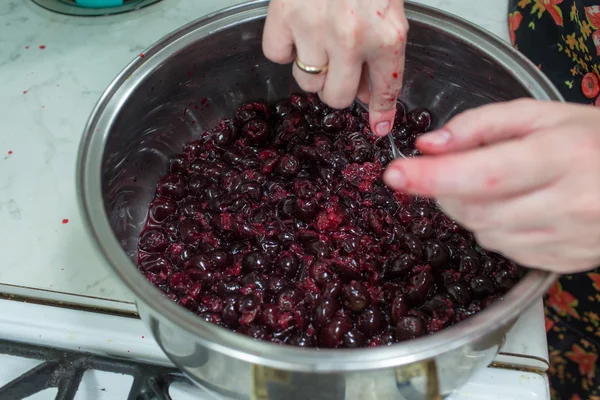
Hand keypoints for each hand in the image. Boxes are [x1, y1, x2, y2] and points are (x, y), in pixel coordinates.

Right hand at [262, 0, 407, 135]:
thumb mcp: (390, 11)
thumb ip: (381, 54)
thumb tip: (366, 97)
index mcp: (386, 34)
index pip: (385, 88)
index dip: (380, 112)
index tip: (379, 126)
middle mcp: (351, 37)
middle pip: (336, 98)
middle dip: (338, 86)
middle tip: (339, 65)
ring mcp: (314, 27)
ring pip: (306, 82)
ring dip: (312, 67)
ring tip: (319, 37)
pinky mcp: (283, 15)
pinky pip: (277, 55)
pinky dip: (285, 46)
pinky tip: (298, 27)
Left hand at [383, 99, 599, 272]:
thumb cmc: (590, 140)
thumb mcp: (540, 115)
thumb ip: (480, 124)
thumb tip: (428, 146)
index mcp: (560, 157)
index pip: (483, 173)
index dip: (432, 177)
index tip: (394, 174)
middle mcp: (566, 203)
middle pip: (474, 209)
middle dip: (445, 190)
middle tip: (451, 169)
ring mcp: (565, 240)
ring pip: (483, 232)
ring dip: (468, 209)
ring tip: (494, 185)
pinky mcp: (561, 262)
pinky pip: (503, 249)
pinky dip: (492, 227)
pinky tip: (514, 208)